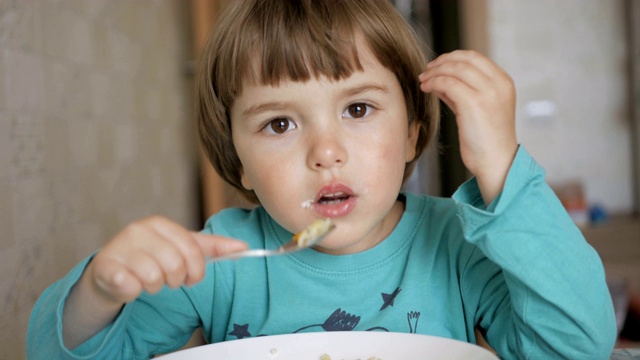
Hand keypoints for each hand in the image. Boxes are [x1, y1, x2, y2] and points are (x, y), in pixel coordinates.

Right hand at [88, 216, 247, 304]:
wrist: (111, 273)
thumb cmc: (151, 258)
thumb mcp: (182, 249)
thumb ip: (213, 247)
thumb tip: (244, 247)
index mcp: (160, 223)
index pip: (192, 250)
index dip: (196, 271)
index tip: (191, 278)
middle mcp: (138, 230)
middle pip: (174, 265)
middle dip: (174, 280)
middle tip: (166, 279)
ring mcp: (120, 246)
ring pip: (154, 279)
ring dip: (154, 287)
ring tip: (146, 281)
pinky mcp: (104, 266)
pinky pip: (130, 286)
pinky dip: (133, 291)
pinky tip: (129, 284)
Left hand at [419, 50, 517, 203]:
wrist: (496, 162)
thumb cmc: (486, 139)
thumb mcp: (478, 108)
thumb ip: (463, 91)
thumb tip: (441, 79)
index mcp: (503, 82)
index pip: (475, 57)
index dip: (453, 57)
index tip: (438, 64)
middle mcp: (498, 84)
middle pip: (465, 59)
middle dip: (441, 62)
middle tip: (426, 70)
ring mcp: (488, 92)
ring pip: (455, 69)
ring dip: (435, 72)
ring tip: (423, 80)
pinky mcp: (474, 103)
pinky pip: (448, 84)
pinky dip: (434, 83)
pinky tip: (426, 89)